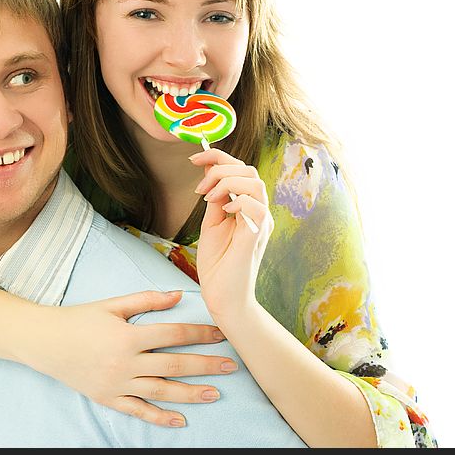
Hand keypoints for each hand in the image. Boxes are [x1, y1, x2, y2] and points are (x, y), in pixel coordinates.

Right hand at [30, 290, 238, 427]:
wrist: (44, 343)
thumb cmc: (79, 319)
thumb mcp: (112, 304)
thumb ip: (146, 299)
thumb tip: (179, 296)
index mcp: (128, 335)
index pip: (173, 334)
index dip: (200, 333)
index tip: (221, 334)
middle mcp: (125, 362)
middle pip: (174, 365)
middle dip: (205, 366)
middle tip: (231, 366)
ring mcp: (117, 384)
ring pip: (161, 391)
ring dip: (190, 393)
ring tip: (215, 394)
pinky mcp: (108, 398)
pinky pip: (138, 411)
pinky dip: (159, 418)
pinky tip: (180, 421)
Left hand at [191, 148, 274, 319]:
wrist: (222, 297)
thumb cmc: (218, 264)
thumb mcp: (211, 223)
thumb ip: (214, 198)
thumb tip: (209, 171)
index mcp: (248, 207)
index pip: (241, 170)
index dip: (218, 157)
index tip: (194, 158)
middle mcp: (258, 212)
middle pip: (250, 171)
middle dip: (220, 168)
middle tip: (200, 186)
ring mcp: (260, 224)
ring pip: (255, 183)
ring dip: (227, 182)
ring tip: (209, 196)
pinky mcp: (256, 237)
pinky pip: (258, 208)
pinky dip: (239, 201)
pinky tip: (224, 209)